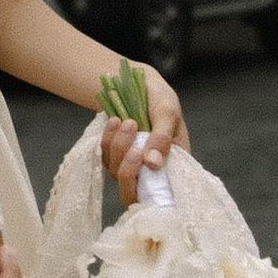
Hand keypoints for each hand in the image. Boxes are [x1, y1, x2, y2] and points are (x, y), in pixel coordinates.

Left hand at [100, 66, 188, 207]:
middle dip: (129, 172)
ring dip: (119, 148)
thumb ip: (163, 138)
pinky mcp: (114, 155)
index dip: (152, 195)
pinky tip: (114, 121)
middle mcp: (151, 170)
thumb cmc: (159, 98)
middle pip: (132, 193)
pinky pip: (105, 157)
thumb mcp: (168, 113)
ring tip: (128, 122)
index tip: (146, 169)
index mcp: (173, 164)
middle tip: (134, 149)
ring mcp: (131, 164)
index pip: (163, 195)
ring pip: (117, 172)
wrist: (137, 81)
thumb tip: (153, 165)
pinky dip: (108, 140)